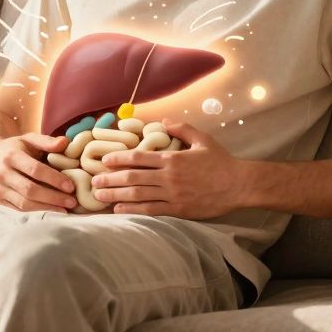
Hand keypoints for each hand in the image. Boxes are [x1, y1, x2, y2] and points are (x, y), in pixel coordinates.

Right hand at [0, 133, 76, 212]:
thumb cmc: (12, 147)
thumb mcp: (27, 139)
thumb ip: (46, 141)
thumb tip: (66, 142)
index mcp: (11, 156)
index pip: (35, 170)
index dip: (54, 179)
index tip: (70, 186)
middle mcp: (2, 173)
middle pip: (30, 190)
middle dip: (53, 198)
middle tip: (72, 202)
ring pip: (24, 203)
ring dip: (46, 208)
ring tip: (64, 209)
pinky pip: (18, 209)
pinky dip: (35, 212)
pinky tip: (49, 212)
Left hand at [91, 118, 248, 219]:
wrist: (239, 185)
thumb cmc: (221, 161)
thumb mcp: (202, 139)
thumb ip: (182, 129)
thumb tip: (163, 121)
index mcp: (172, 158)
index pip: (138, 158)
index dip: (118, 159)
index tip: (103, 160)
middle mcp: (169, 176)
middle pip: (132, 177)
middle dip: (110, 179)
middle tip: (92, 181)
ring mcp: (172, 194)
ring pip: (138, 194)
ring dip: (116, 195)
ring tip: (99, 196)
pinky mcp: (178, 209)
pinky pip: (151, 210)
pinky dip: (133, 210)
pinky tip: (119, 210)